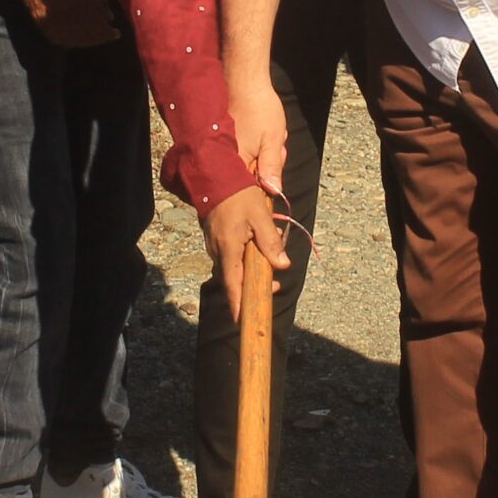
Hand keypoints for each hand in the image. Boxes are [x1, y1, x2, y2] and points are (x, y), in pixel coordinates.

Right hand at [15, 0, 118, 47]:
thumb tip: (109, 16)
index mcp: (76, 2)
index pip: (96, 24)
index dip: (108, 31)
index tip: (116, 32)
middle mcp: (62, 15)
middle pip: (86, 34)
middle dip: (100, 36)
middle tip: (110, 36)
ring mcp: (49, 21)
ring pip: (72, 39)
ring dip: (87, 41)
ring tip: (97, 38)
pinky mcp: (39, 23)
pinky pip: (58, 38)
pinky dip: (71, 41)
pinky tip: (79, 39)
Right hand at [205, 186, 290, 319]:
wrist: (214, 175)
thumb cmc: (238, 194)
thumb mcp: (260, 216)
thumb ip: (271, 241)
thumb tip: (282, 265)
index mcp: (228, 249)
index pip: (233, 285)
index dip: (238, 305)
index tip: (242, 322)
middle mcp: (218, 251)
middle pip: (234, 279)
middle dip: (252, 288)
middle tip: (273, 288)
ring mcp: (214, 245)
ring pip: (233, 267)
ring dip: (250, 271)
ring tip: (270, 269)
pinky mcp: (215, 238)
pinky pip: (230, 256)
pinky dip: (244, 259)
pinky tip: (257, 249)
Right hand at [228, 76, 289, 201]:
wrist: (244, 82)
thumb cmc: (259, 108)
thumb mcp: (273, 139)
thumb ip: (272, 166)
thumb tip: (274, 191)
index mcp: (236, 162)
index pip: (251, 189)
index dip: (266, 184)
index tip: (274, 174)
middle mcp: (226, 158)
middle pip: (251, 176)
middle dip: (267, 165)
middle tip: (275, 147)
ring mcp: (226, 149)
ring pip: (251, 162)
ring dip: (264, 153)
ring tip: (268, 135)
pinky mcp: (227, 141)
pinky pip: (245, 151)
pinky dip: (256, 145)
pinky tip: (260, 133)